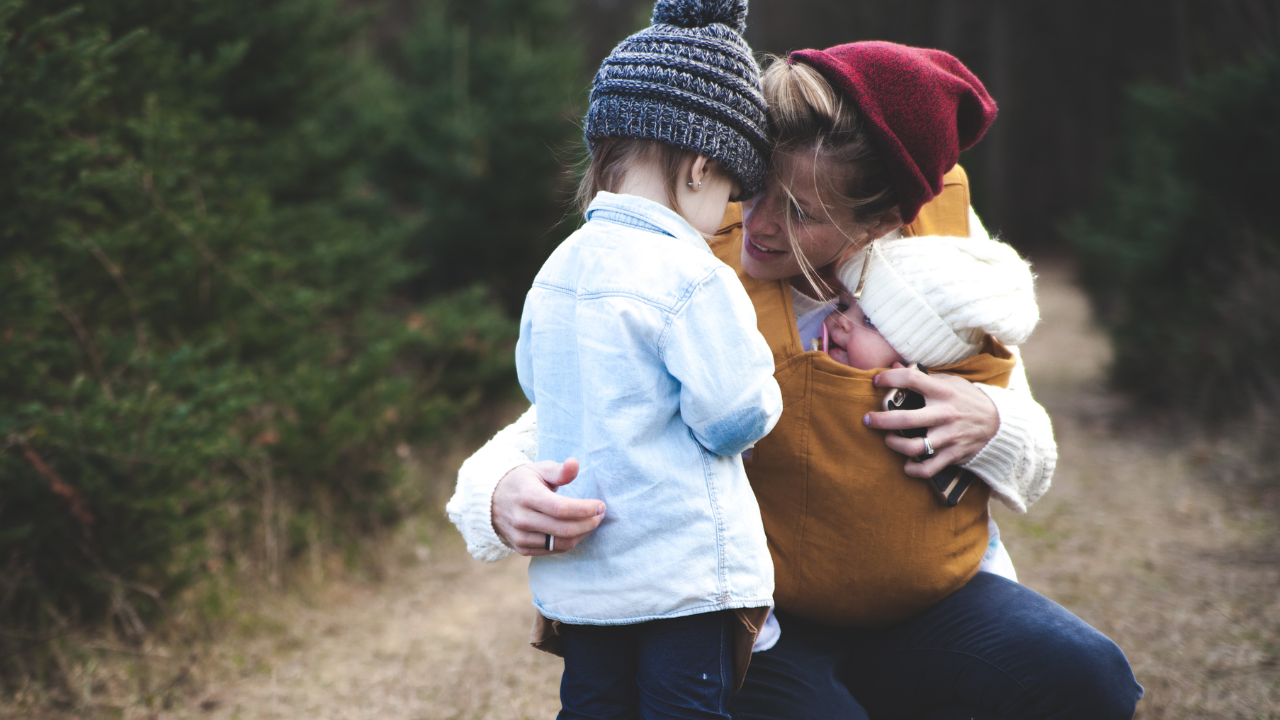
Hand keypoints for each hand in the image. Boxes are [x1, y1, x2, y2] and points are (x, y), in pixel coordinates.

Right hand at [490, 458, 604, 555]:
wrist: (492, 501)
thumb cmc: (522, 482)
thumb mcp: (538, 470)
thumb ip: (559, 470)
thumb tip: (575, 464)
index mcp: (528, 496)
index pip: (561, 508)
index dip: (585, 509)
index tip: (600, 505)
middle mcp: (522, 518)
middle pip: (564, 529)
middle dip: (589, 523)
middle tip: (600, 515)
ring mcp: (521, 536)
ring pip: (561, 543)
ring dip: (583, 534)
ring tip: (592, 523)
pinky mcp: (522, 548)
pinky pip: (553, 550)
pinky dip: (570, 542)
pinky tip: (578, 531)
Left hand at [865, 365, 998, 477]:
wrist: (999, 423)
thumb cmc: (967, 399)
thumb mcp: (950, 382)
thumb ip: (923, 376)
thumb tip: (894, 364)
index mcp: (943, 392)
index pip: (912, 380)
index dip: (890, 378)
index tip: (876, 381)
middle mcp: (945, 414)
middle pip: (906, 419)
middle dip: (881, 420)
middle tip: (867, 419)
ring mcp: (949, 436)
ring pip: (914, 447)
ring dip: (894, 445)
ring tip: (888, 439)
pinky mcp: (953, 454)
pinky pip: (929, 468)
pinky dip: (914, 469)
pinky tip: (906, 465)